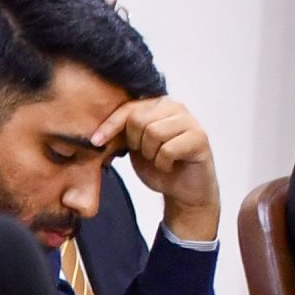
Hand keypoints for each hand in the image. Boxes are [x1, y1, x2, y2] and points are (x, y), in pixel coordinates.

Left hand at [91, 96, 218, 241]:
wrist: (183, 189)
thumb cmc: (157, 165)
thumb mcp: (133, 147)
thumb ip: (121, 133)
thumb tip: (95, 131)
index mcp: (157, 104)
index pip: (128, 108)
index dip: (110, 125)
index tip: (95, 142)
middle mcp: (174, 106)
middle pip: (138, 119)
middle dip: (135, 143)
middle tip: (146, 155)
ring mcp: (189, 121)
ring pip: (153, 132)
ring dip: (151, 154)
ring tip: (159, 159)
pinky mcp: (199, 137)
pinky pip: (168, 149)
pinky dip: (163, 163)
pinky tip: (170, 165)